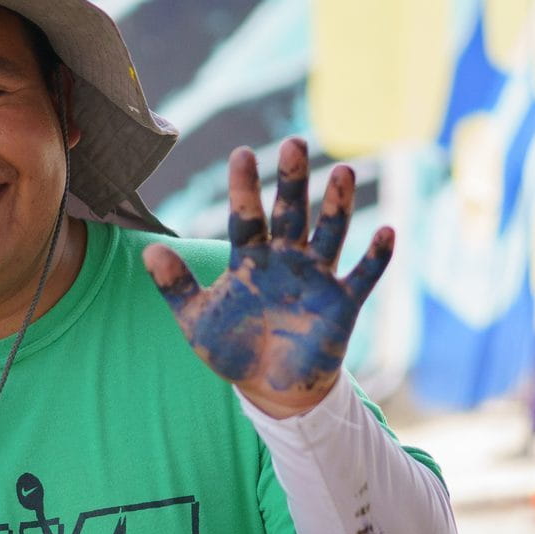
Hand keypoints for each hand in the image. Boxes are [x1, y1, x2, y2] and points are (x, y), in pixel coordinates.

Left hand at [143, 138, 390, 417]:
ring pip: (330, 233)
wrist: (271, 388)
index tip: (241, 153)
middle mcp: (286, 259)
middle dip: (293, 181)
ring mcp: (317, 278)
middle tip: (293, 144)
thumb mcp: (196, 320)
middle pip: (291, 213)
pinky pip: (363, 276)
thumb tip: (148, 253)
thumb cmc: (233, 348)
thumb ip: (175, 287)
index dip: (244, 188)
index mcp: (250, 259)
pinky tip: (386, 231)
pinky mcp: (343, 303)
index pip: (246, 217)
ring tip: (342, 171)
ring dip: (337, 205)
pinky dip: (375, 256)